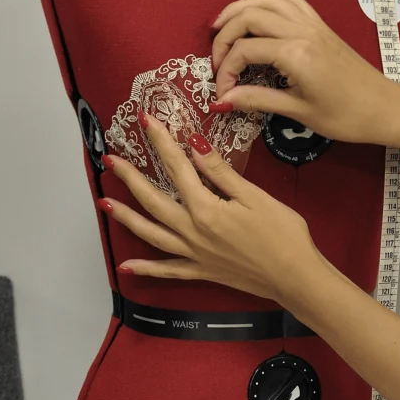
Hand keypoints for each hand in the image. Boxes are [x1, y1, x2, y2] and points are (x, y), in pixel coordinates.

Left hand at [100, 111, 325, 303]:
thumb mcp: (254, 197)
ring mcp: (194, 254)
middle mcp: (193, 232)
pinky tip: (127, 267)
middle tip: (111, 160)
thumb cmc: (283, 235)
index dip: (161, 142)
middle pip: (154, 200)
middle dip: (130, 178)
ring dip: (127, 218)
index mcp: (206, 209)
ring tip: (104, 204)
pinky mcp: (202, 271)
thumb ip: (220, 173)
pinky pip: (168, 271)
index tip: (146, 121)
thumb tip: (194, 145)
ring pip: (152, 234)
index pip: (177, 168)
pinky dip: (146, 268)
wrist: (294, 277)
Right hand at [209, 0, 399, 146]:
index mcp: (296, 55)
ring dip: (239, 10)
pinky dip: (265, 3)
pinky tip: (254, 16)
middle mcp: (302, 31)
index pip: (245, 51)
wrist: (382, 107)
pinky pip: (288, 1)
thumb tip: (224, 100)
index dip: (226, 72)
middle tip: (214, 61)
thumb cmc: (344, 117)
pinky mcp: (319, 24)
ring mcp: (312, 23)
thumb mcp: (298, 112)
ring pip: (266, 1)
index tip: (221, 95)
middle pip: (249, 17)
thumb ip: (258, 100)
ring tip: (221, 28)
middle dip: (225, 36)